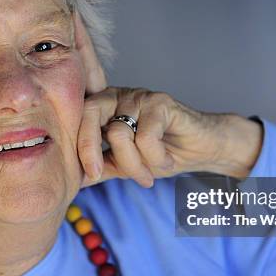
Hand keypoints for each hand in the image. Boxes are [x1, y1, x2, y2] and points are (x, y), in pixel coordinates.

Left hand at [78, 87, 263, 187]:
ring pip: (119, 133)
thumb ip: (101, 167)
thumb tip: (73, 180)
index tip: (87, 176)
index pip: (77, 119)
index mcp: (104, 107)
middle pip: (90, 115)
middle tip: (98, 175)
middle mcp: (118, 95)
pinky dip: (155, 158)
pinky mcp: (161, 102)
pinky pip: (146, 137)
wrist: (202, 149)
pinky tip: (166, 161)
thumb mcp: (125, 165)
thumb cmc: (163, 154)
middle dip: (90, 150)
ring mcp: (139, 96)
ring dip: (133, 164)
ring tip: (149, 175)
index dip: (78, 147)